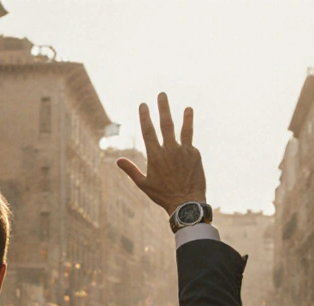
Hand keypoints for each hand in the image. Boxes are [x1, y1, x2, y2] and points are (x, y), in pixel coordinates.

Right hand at [117, 93, 206, 214]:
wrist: (186, 203)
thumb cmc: (162, 195)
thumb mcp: (144, 184)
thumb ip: (131, 170)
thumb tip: (117, 160)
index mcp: (155, 155)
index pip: (148, 131)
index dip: (145, 117)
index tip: (143, 105)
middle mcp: (169, 150)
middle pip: (166, 124)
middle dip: (163, 108)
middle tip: (162, 95)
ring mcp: (184, 151)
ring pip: (184, 129)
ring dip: (185, 116)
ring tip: (188, 107)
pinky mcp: (195, 155)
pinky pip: (190, 143)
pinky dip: (189, 140)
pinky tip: (189, 141)